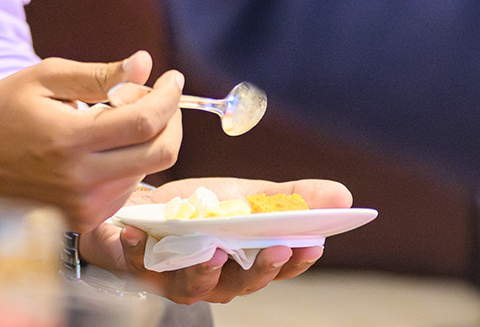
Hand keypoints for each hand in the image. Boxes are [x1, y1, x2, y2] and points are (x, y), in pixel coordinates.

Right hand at [0, 53, 183, 228]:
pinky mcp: (81, 221)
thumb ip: (97, 75)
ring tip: (116, 121)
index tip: (172, 77)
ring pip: (145, 173)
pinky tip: (103, 148)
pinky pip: (125, 191)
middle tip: (160, 98)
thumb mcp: (41, 80)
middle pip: (160, 154)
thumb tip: (144, 64)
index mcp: (69, 139)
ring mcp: (83, 206)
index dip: (168, 97)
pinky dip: (128, 165)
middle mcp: (81, 180)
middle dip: (171, 121)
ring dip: (146, 143)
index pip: (144, 122)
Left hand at [80, 176, 350, 304]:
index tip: (313, 242)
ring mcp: (177, 278)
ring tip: (213, 249)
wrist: (137, 206)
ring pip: (196, 285)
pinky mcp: (140, 268)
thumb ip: (288, 198)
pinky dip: (138, 248)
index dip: (297, 260)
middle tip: (276, 245)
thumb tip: (342, 194)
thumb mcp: (243, 195)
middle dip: (261, 267)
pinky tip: (138, 231)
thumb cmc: (197, 207)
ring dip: (206, 270)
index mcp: (245, 263)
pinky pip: (138, 263)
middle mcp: (216, 280)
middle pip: (243, 283)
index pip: (279, 269)